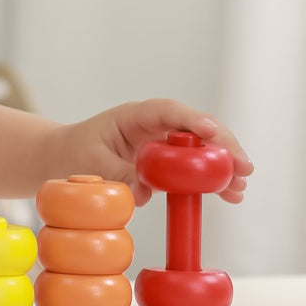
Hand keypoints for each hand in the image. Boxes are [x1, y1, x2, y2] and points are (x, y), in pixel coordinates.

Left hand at [46, 99, 252, 205]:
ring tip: (240, 187)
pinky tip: (229, 194)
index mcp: (133, 115)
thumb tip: (145, 193)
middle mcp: (153, 125)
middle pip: (195, 128)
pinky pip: (192, 166)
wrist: (62, 159)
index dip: (192, 120)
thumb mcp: (90, 164)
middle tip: (243, 168)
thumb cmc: (73, 154)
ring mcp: (162, 142)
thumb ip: (118, 175)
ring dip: (222, 165)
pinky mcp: (165, 161)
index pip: (168, 110)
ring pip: (200, 148)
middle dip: (221, 145)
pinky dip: (210, 179)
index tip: (212, 132)